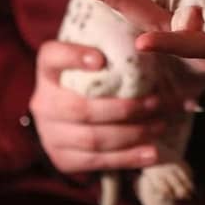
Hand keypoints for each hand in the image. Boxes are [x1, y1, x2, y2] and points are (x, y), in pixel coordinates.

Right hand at [29, 40, 174, 173]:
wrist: (72, 119)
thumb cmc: (97, 80)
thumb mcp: (99, 60)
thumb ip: (116, 52)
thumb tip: (154, 42)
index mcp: (49, 69)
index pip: (53, 56)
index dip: (74, 57)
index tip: (101, 60)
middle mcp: (44, 102)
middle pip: (81, 109)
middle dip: (124, 109)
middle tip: (157, 103)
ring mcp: (50, 134)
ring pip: (93, 139)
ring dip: (132, 134)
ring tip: (160, 126)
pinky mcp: (63, 158)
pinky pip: (97, 162)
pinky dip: (128, 158)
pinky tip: (152, 152)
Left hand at [85, 0, 204, 88]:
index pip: (202, 47)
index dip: (176, 42)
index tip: (143, 39)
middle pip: (166, 31)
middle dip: (133, 11)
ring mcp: (202, 42)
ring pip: (160, 23)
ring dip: (129, 3)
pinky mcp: (199, 33)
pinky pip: (164, 18)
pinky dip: (142, 2)